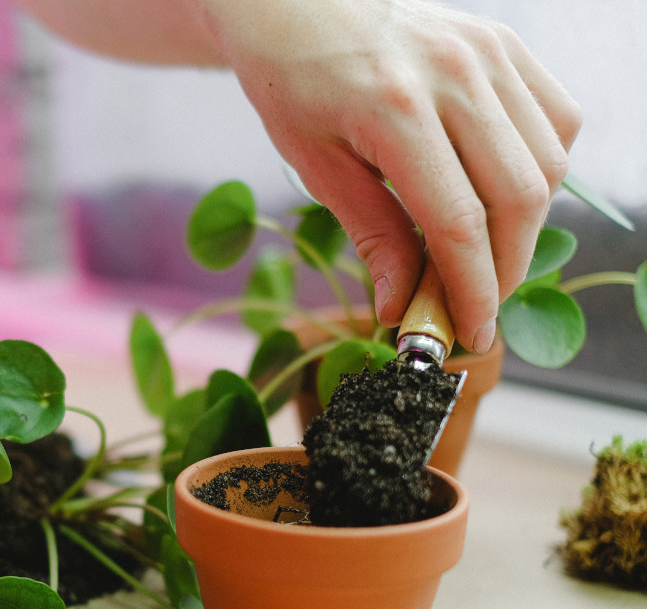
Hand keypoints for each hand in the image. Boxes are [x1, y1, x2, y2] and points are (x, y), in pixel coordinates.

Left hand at [197, 0, 581, 352]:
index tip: (469, 332)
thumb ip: (371, 235)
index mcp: (395, 109)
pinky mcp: (506, 45)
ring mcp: (489, 53)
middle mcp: (455, 75)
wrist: (302, 7)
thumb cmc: (295, 85)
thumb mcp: (316, 166)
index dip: (471, 290)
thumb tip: (402, 307)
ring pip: (548, 164)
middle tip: (474, 308)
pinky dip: (541, 171)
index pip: (457, 223)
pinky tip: (499, 196)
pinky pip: (556, 121)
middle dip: (504, 270)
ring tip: (479, 257)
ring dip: (525, 228)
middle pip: (518, 199)